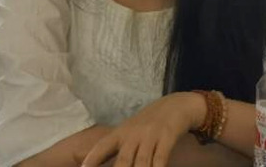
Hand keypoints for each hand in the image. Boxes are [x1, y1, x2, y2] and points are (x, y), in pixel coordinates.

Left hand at [79, 92, 204, 166]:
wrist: (175, 105)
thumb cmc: (147, 124)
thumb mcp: (129, 132)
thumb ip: (114, 148)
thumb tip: (91, 162)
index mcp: (121, 133)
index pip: (102, 147)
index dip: (92, 159)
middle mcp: (133, 134)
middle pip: (123, 160)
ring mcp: (151, 135)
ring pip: (142, 162)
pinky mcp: (167, 137)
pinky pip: (161, 158)